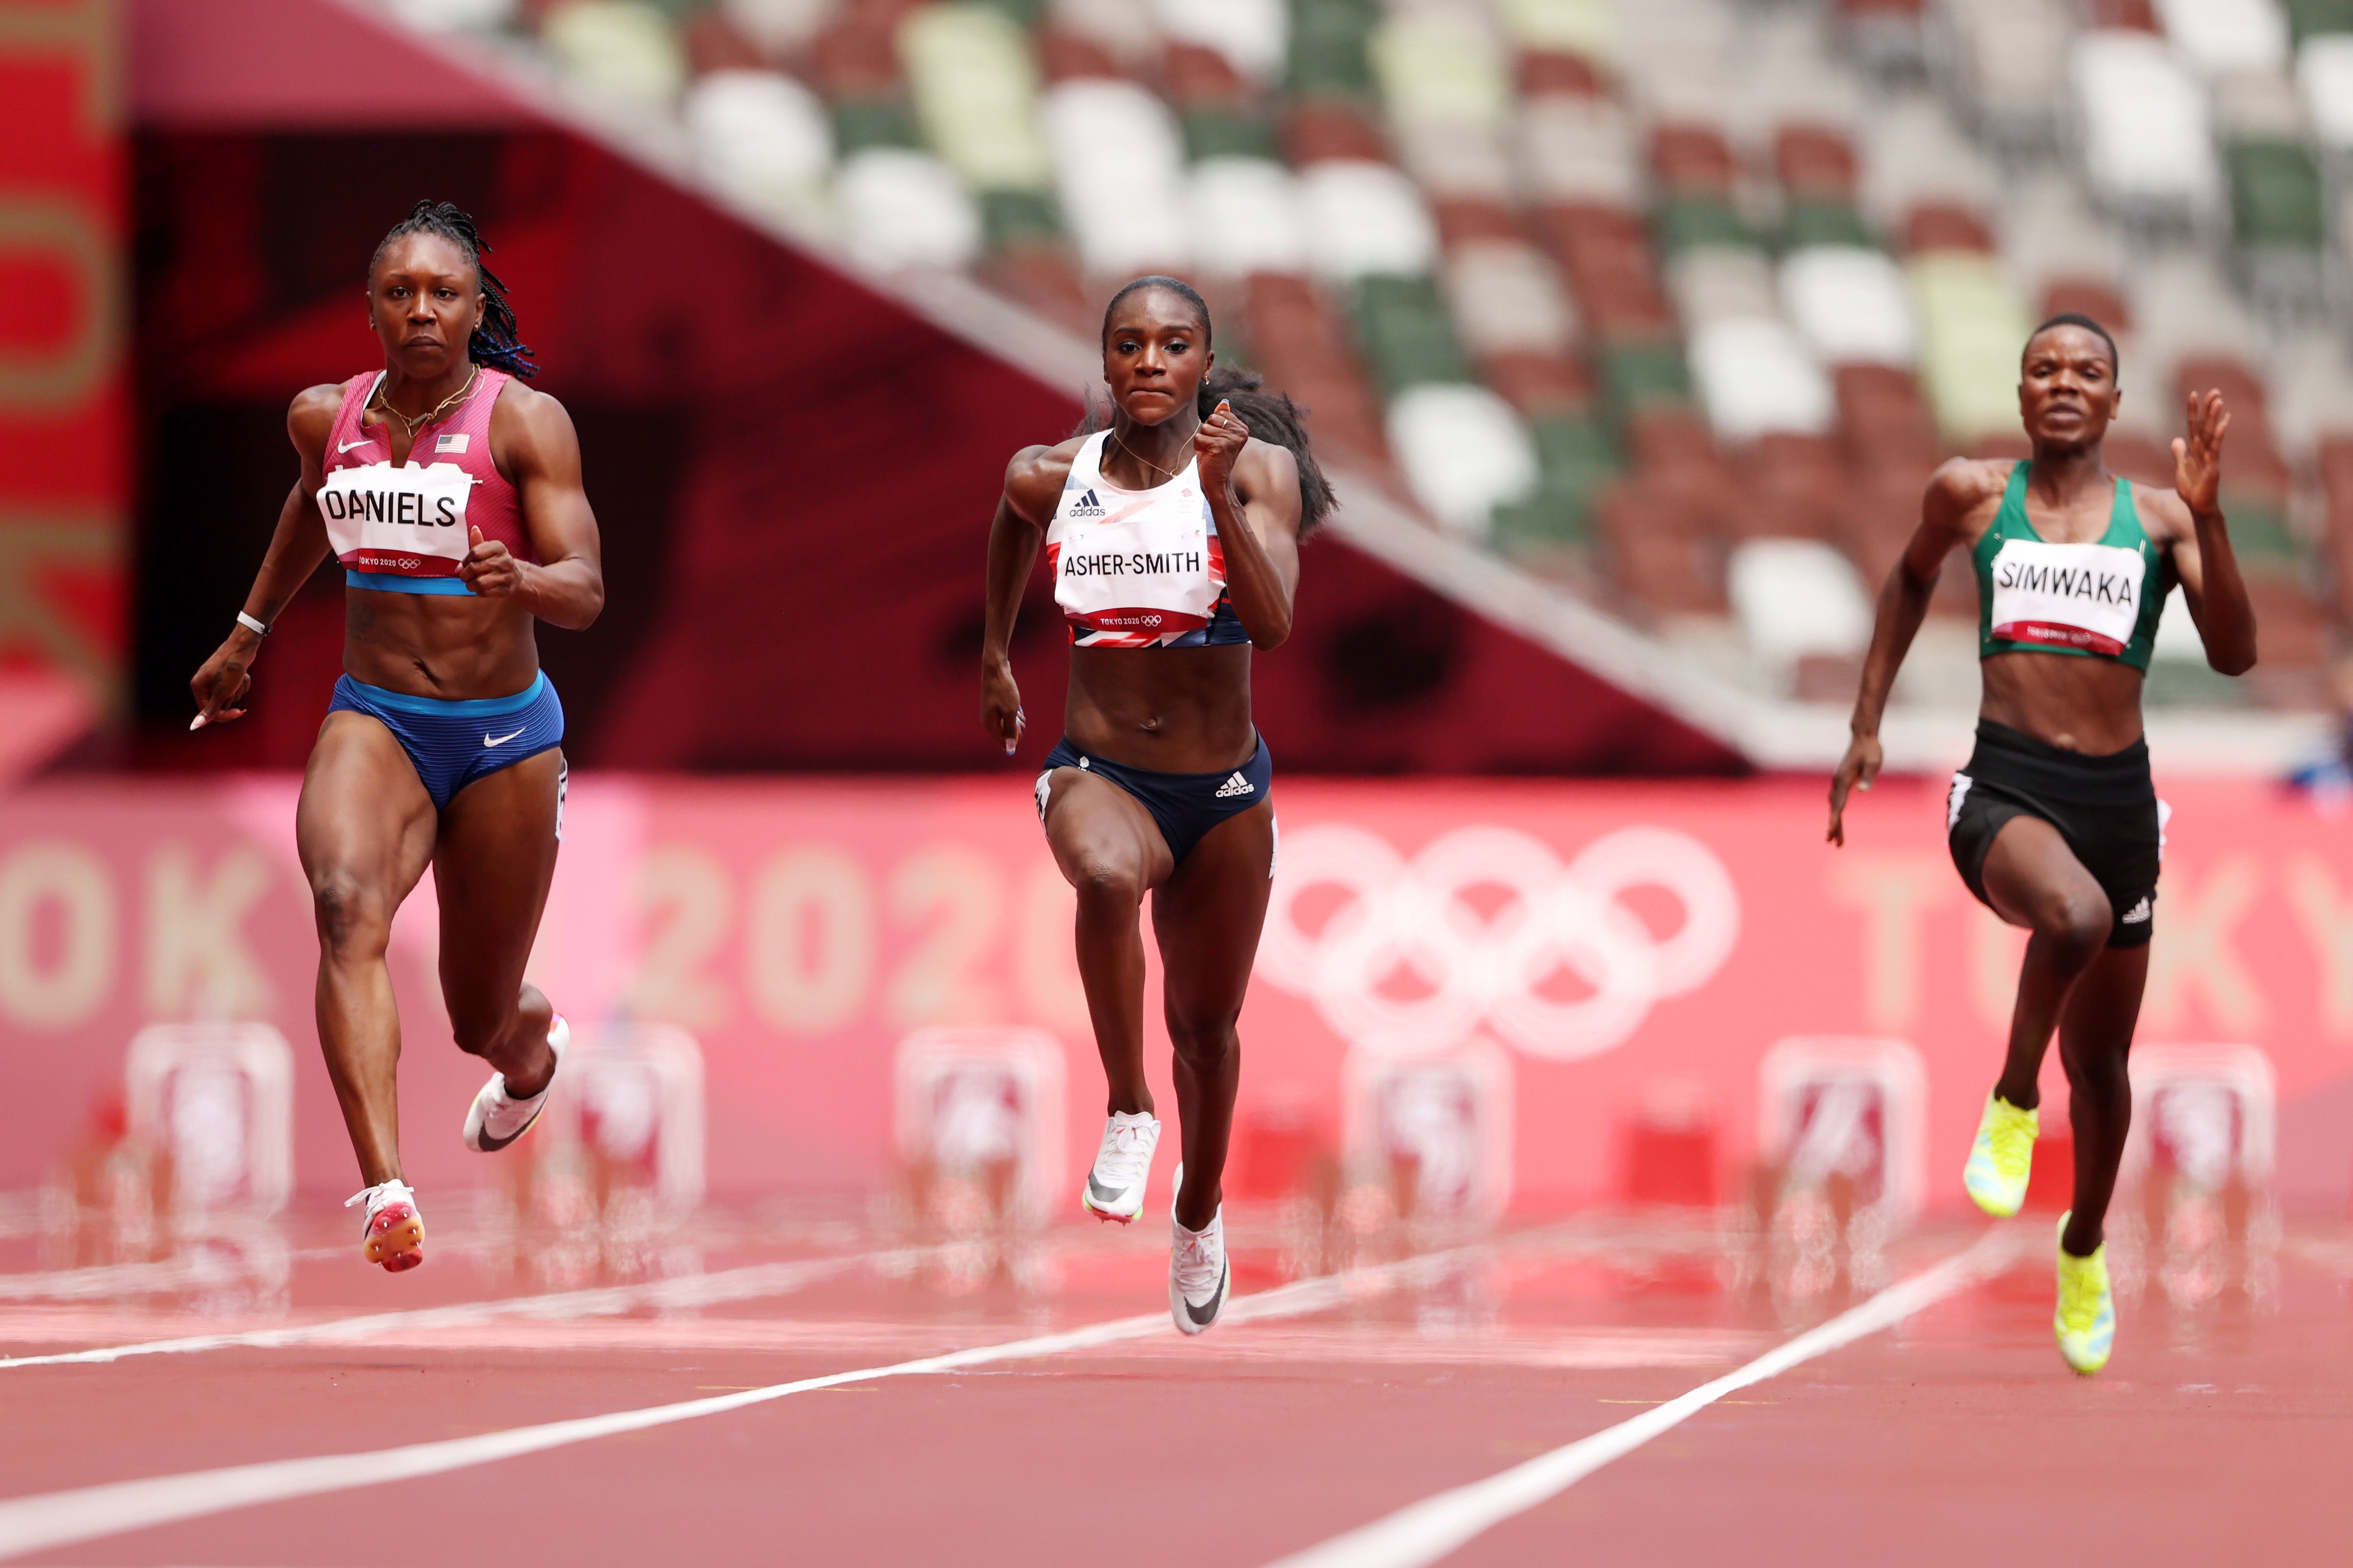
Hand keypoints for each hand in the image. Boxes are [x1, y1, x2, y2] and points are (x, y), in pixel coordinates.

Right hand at [188, 626, 259, 729]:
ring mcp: (215, 678)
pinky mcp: (227, 675)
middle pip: (220, 704)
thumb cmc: (230, 669)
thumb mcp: (221, 693)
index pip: (208, 711)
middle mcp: (204, 683)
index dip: (225, 714)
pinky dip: (243, 683)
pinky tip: (244, 675)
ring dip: (239, 689)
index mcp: (197, 687)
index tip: (239, 712)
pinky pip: (236, 687)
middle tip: (234, 685)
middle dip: (232, 697)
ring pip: (230, 695)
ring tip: (239, 677)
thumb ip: (210, 710)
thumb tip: (195, 726)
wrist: (243, 648)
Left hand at [458, 525, 524, 597]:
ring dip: (470, 585)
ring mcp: (507, 576)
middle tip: (463, 576)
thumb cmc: (496, 562)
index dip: (465, 561)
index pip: (474, 553)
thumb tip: (474, 528)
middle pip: (474, 567)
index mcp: (499, 547)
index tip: (463, 565)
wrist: (516, 577)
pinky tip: (480, 589)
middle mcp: (505, 560)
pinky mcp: (507, 590)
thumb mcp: (488, 550)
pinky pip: (485, 593)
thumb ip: (477, 542)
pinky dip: (479, 592)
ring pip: (479, 582)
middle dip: (464, 574)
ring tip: (470, 584)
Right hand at [981, 661, 1024, 756]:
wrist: (996, 669)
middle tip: (1020, 718)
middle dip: (1016, 729)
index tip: (1020, 728)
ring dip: (1017, 721)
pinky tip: (1018, 706)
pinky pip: (1008, 717)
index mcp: (989, 724)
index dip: (1013, 739)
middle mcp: (989, 720)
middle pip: (1005, 735)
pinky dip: (1015, 714)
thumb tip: (1010, 748)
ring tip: (1019, 710)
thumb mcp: (1010, 711)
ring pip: (1008, 726)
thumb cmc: (1003, 690)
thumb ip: (1010, 731)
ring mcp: (992, 713)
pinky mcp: (997, 707)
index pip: (1001, 742)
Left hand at [1192, 399, 1249, 493]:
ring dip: (1203, 440)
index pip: (1219, 413)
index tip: (1219, 440)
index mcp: (1242, 428)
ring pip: (1204, 428)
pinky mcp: (1219, 446)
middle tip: (1213, 446)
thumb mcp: (1220, 435)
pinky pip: (1199, 437)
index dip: (1213, 426)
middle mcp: (1239, 433)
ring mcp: (1230, 439)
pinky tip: (1207, 455)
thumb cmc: (1217, 457)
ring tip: (1210, 451)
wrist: (1217, 480)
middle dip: (1207, 432)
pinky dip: (1198, 447)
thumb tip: (1224, 402)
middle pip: (1211, 418)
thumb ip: (1223, 418)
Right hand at [1827, 732, 1882, 846]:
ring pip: (1835, 807)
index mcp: (1843, 780)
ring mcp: (1838, 782)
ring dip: (1835, 823)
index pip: (1838, 804)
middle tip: (1834, 844)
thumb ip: (1868, 776)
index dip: (1835, 819)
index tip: (1830, 832)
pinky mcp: (1842, 781)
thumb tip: (1863, 791)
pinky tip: (1838, 821)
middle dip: (1834, 827)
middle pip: (1835, 809)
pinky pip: (1837, 801)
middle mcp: (1837, 782)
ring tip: (1836, 841)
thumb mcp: (1873, 762)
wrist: (1863, 737)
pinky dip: (1837, 813)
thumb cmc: (1870, 749)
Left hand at [2172, 389, 2229, 517]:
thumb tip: (2177, 439)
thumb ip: (2180, 454)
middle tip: (2215, 390)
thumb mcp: (2181, 468)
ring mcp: (2210, 458)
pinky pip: (2215, 450)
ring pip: (2211, 434)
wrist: (2198, 506)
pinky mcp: (2213, 468)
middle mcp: (2204, 450)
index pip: (2193, 426)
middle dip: (2209, 408)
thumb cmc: (2192, 489)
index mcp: (2195, 450)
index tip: (2193, 394)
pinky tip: (2222, 424)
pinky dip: (2218, 437)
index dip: (2193, 411)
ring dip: (2215, 417)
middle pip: (2205, 426)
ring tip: (2219, 401)